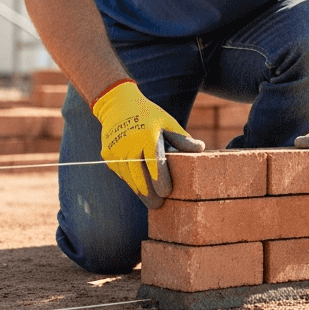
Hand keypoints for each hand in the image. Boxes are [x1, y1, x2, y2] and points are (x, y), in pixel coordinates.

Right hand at [91, 80, 204, 208]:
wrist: (117, 104)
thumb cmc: (148, 115)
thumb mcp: (167, 122)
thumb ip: (182, 139)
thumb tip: (201, 149)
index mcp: (148, 136)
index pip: (155, 163)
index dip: (161, 180)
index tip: (167, 192)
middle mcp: (130, 144)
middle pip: (139, 176)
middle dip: (149, 193)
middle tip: (158, 204)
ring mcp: (116, 150)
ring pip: (128, 178)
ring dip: (139, 190)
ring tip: (150, 200)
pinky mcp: (108, 154)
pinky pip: (121, 173)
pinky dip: (130, 180)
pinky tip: (139, 186)